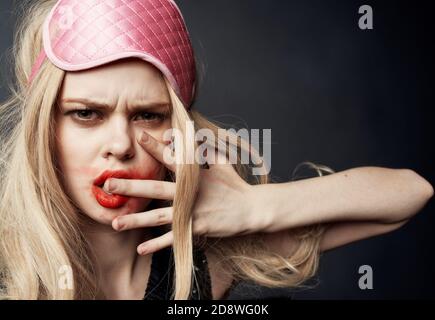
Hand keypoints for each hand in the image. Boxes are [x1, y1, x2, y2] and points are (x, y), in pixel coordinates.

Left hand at [105, 131, 262, 254]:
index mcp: (194, 174)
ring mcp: (192, 211)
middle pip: (156, 188)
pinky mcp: (197, 228)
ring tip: (115, 222)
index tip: (138, 136)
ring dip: (136, 220)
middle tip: (109, 183)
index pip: (171, 157)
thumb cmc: (235, 185)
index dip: (155, 146)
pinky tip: (140, 248)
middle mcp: (190, 192)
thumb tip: (194, 137)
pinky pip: (173, 238)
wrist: (252, 208)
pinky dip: (157, 244)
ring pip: (159, 216)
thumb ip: (205, 149)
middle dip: (132, 185)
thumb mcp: (222, 162)